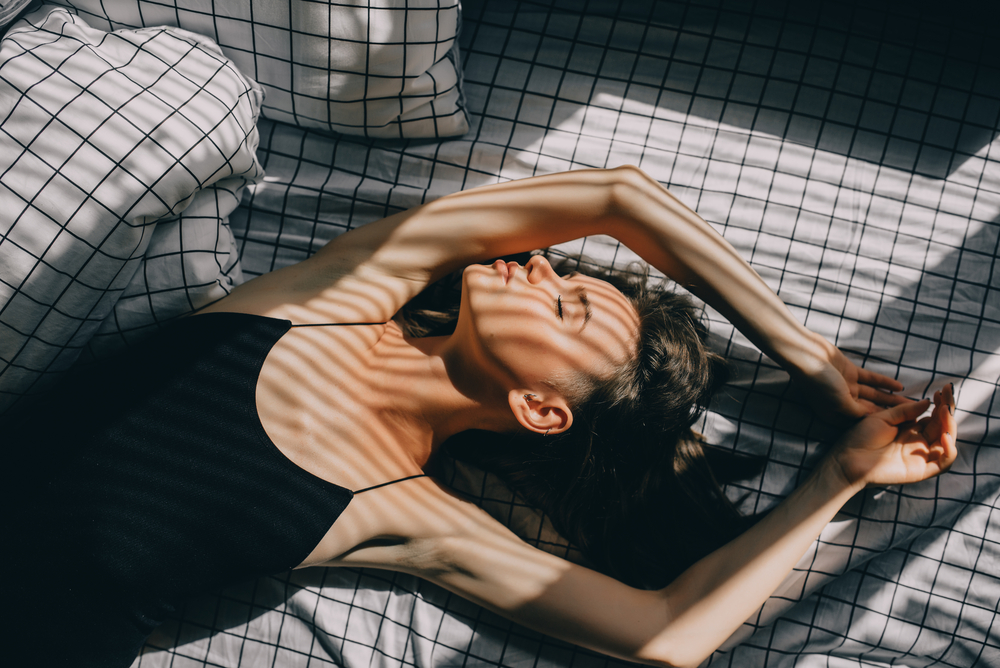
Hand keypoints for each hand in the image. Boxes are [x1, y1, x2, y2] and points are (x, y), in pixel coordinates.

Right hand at [794, 335, 911, 423]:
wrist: (806, 355)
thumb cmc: (820, 383)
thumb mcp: (840, 404)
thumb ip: (859, 413)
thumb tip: (875, 421)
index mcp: (837, 415)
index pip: (864, 423)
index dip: (883, 427)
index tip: (902, 430)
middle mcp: (843, 403)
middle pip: (872, 409)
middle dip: (891, 413)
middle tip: (914, 417)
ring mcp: (847, 387)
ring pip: (875, 395)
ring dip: (892, 398)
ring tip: (912, 403)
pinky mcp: (850, 372)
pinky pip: (871, 379)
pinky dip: (884, 382)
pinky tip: (899, 386)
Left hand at [829, 384, 956, 489]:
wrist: (846, 459)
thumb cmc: (860, 438)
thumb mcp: (883, 418)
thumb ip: (905, 411)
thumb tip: (927, 401)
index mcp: (909, 430)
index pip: (932, 416)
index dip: (939, 403)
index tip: (942, 389)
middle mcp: (918, 443)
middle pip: (942, 426)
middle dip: (946, 409)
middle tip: (947, 394)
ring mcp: (921, 457)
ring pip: (946, 443)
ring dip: (950, 426)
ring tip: (944, 411)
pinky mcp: (921, 471)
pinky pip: (943, 464)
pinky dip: (949, 451)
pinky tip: (944, 435)